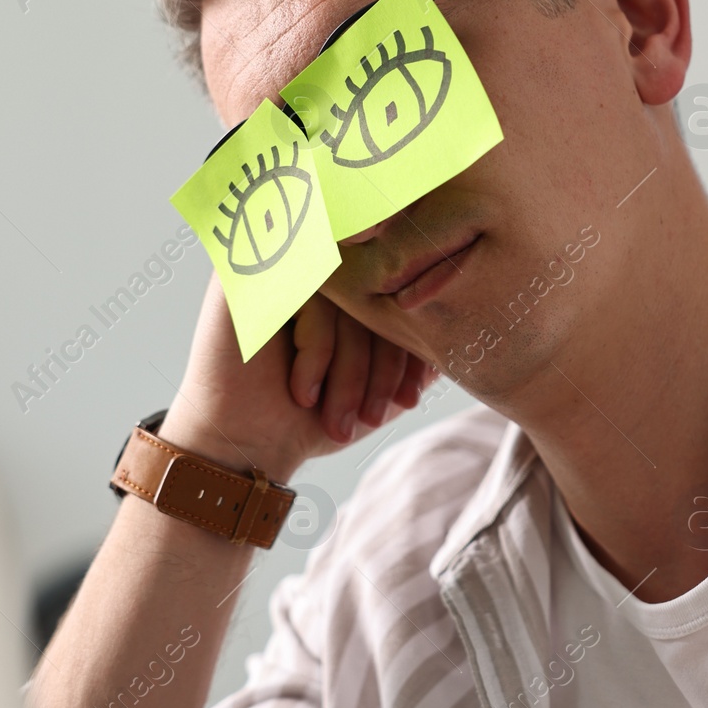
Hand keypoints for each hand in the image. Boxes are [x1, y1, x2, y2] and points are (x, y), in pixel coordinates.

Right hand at [158, 272, 437, 480]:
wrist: (243, 444)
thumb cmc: (309, 416)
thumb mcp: (376, 386)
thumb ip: (417, 353)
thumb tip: (464, 340)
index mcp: (349, 284)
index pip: (402, 297)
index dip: (412, 348)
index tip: (413, 397)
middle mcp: (318, 266)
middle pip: (378, 295)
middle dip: (384, 364)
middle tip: (377, 416)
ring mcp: (281, 263)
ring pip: (348, 301)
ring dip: (350, 371)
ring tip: (341, 420)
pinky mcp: (246, 273)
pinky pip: (309, 297)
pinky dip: (316, 352)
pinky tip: (303, 392)